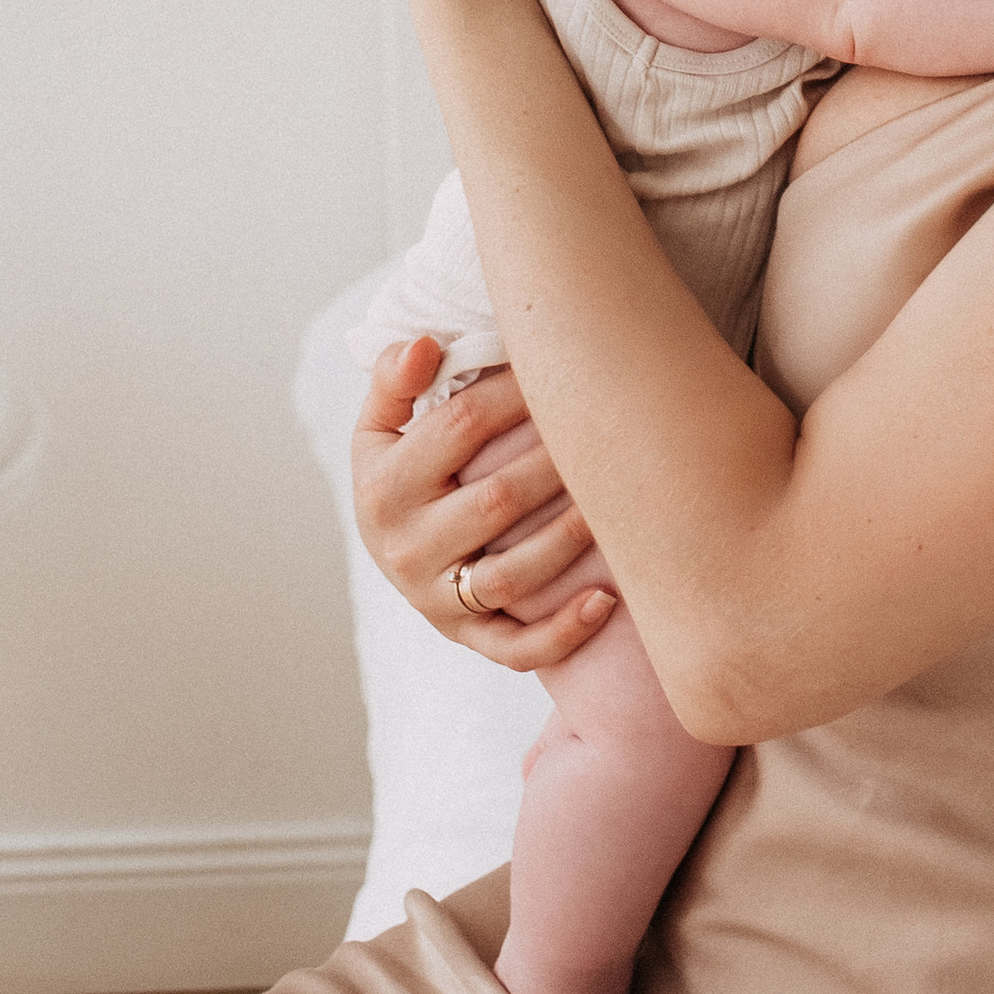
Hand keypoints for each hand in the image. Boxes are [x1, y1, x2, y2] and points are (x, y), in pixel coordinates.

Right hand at [351, 335, 615, 671]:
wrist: (388, 548)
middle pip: (497, 499)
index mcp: (384, 486)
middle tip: (606, 427)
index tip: (560, 365)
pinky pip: (516, 648)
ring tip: (614, 501)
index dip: (514, 391)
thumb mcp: (379, 425)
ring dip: (570, 538)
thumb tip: (425, 345)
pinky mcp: (466, 637)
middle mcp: (406, 548)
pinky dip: (563, 631)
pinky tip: (607, 599)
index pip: (459, 427)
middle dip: (556, 460)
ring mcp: (437, 600)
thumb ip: (394, 379)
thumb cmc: (401, 469)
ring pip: (514, 575)